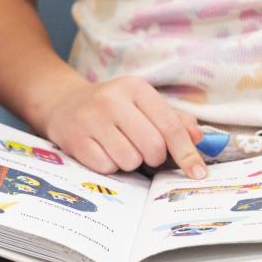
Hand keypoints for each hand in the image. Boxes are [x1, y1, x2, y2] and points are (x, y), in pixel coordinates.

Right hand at [39, 75, 205, 177]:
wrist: (63, 103)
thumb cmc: (112, 107)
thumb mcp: (142, 104)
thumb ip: (173, 120)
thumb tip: (198, 139)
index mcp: (135, 88)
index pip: (170, 125)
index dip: (187, 153)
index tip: (198, 173)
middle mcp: (112, 100)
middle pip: (152, 146)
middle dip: (154, 158)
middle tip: (145, 153)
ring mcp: (91, 119)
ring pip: (129, 160)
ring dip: (130, 162)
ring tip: (120, 149)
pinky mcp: (75, 139)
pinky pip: (106, 167)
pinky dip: (110, 166)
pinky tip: (103, 152)